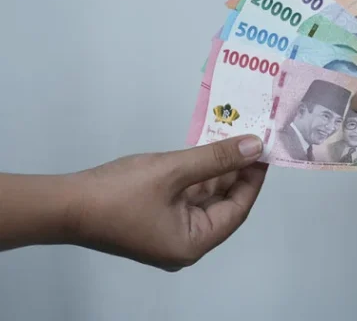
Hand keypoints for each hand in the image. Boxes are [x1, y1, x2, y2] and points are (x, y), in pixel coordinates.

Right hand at [66, 135, 266, 271]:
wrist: (63, 204)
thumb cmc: (121, 192)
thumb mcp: (174, 170)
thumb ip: (217, 158)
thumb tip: (255, 147)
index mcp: (194, 242)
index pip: (237, 209)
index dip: (253, 179)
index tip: (264, 152)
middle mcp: (184, 243)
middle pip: (221, 205)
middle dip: (235, 173)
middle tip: (250, 142)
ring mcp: (167, 233)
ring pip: (203, 199)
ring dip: (215, 172)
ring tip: (231, 141)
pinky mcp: (154, 221)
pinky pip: (184, 198)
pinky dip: (195, 177)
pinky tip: (205, 153)